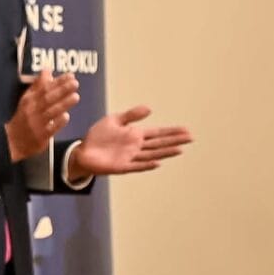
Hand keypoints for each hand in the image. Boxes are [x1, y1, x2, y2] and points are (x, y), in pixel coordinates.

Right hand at [6, 70, 79, 161]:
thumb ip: (38, 85)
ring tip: (76, 96)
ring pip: (50, 111)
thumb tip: (47, 70)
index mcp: (29, 100)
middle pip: (48, 98)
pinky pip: (50, 128)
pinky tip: (66, 116)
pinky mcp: (41, 136)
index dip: (58, 81)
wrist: (13, 140)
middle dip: (62, 90)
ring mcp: (36, 123)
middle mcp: (32, 110)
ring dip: (63, 104)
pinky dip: (58, 122)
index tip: (70, 75)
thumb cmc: (24, 117)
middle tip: (75, 83)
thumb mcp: (28, 99)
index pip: (44, 88)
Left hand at [69, 106, 192, 178]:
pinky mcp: (121, 166)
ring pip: (152, 154)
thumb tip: (150, 108)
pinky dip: (146, 165)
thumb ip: (131, 115)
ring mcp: (130, 157)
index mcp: (135, 135)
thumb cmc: (98, 136)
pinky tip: (157, 163)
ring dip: (165, 152)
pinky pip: (136, 166)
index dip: (171, 132)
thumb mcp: (113, 120)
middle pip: (159, 143)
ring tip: (180, 150)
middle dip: (174, 140)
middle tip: (190, 138)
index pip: (157, 133)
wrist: (82, 151)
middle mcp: (136, 147)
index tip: (186, 130)